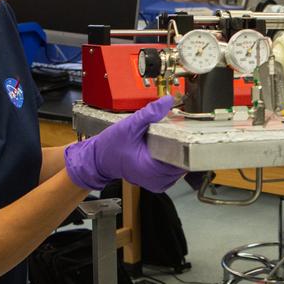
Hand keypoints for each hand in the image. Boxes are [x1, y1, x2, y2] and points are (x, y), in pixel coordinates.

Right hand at [64, 96, 184, 192]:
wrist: (98, 159)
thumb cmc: (110, 147)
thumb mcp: (129, 126)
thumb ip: (150, 113)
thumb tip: (167, 101)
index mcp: (151, 170)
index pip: (183, 160)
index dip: (186, 143)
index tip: (183, 131)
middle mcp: (157, 180)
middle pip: (184, 163)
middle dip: (182, 146)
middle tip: (174, 132)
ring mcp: (158, 182)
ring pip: (181, 167)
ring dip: (179, 152)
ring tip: (169, 140)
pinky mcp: (158, 181)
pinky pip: (174, 170)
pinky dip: (173, 159)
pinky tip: (166, 149)